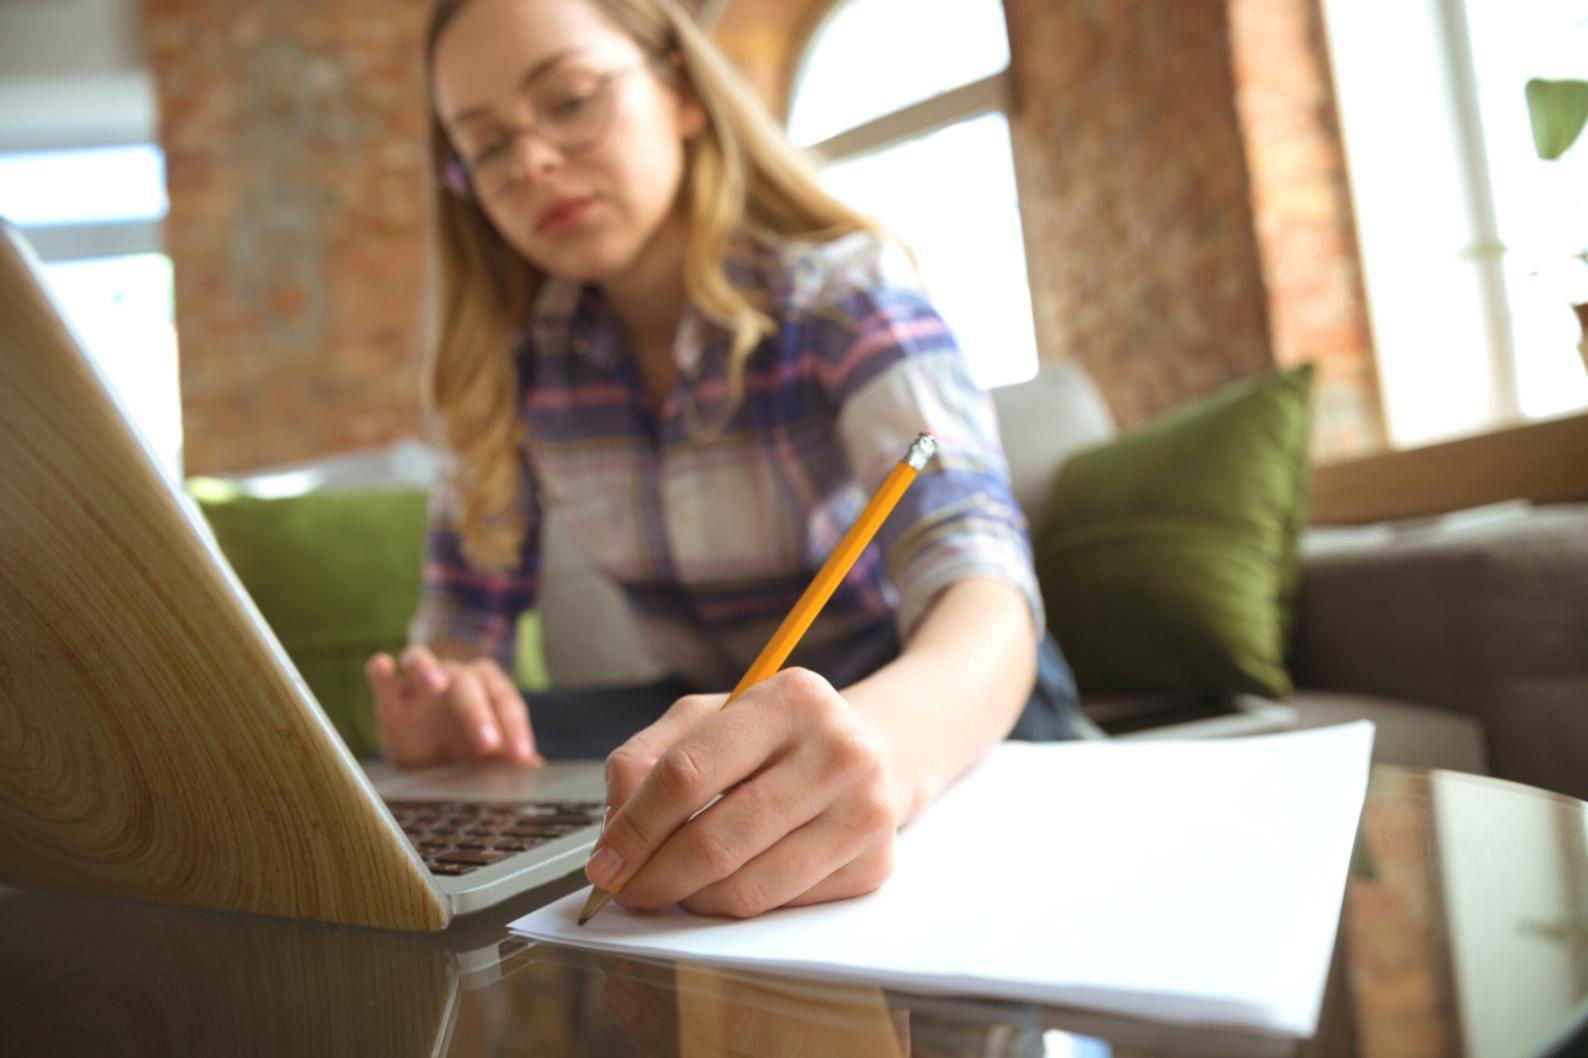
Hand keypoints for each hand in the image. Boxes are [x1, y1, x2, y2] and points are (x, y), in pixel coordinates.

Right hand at [366, 644, 542, 768]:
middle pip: (468, 684)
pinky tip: (383, 666)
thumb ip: (506, 757)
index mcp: (488, 686)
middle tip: (488, 746)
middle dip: (478, 713)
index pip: (505, 700)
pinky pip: (383, 676)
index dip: (515, 727)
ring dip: (428, 670)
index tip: (521, 755)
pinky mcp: (389, 695)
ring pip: (422, 661)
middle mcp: (455, 676)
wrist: (424, 757)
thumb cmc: (463, 747)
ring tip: (434, 685)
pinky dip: (381, 670)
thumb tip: (534, 767)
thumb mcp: (484, 758)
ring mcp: (418, 681)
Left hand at [590, 668, 897, 918]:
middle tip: (626, 891)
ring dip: (692, 899)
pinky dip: (736, 905)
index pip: (689, 773)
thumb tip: (614, 827)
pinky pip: (779, 907)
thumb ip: (646, 759)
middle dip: (655, 876)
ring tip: (675, 885)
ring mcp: (864, 812)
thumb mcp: (708, 719)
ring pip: (746, 887)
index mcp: (789, 699)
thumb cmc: (775, 737)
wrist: (875, 752)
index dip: (635, 827)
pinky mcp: (873, 865)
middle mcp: (838, 752)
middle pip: (716, 839)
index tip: (603, 862)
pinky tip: (728, 882)